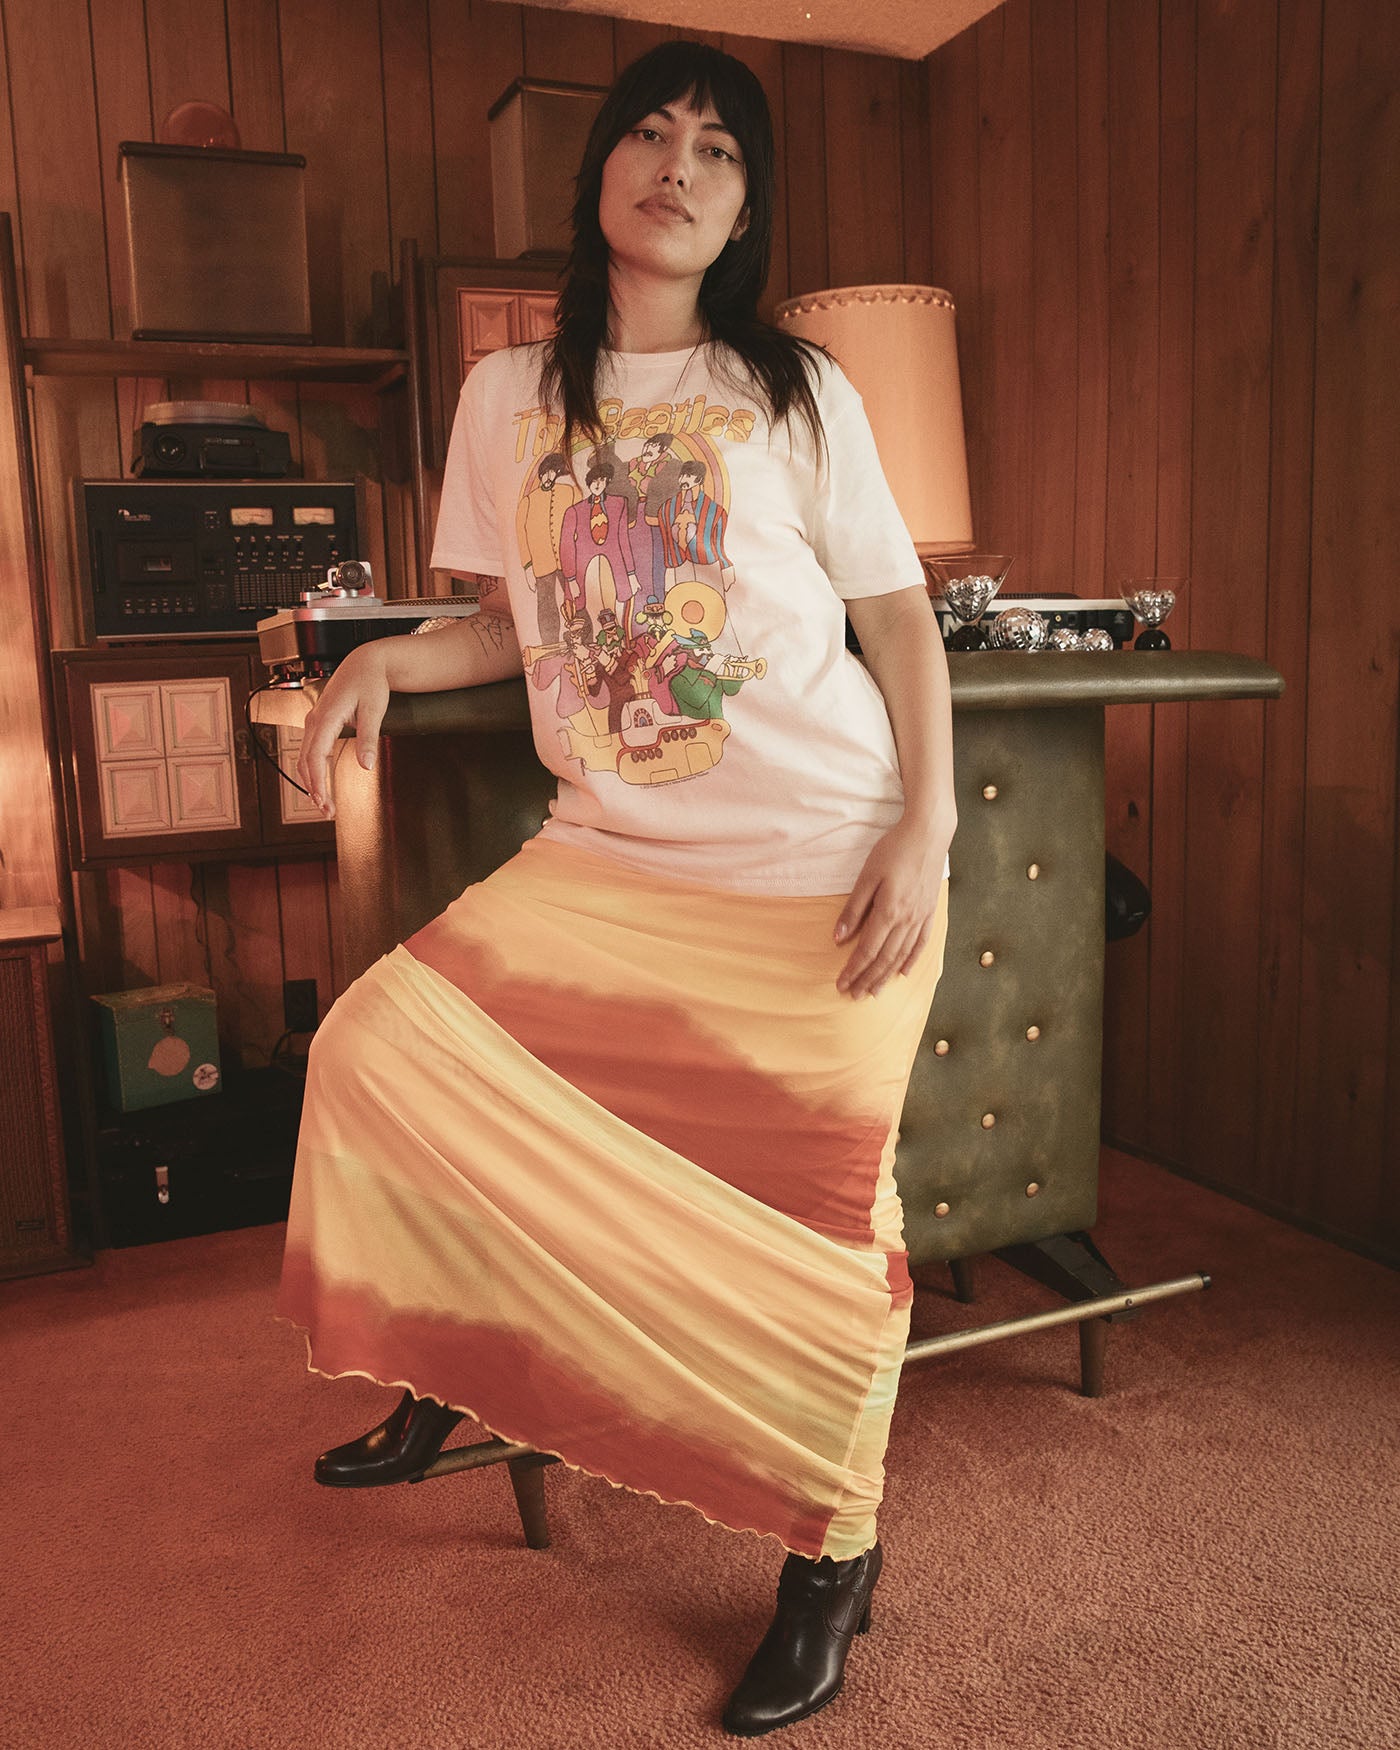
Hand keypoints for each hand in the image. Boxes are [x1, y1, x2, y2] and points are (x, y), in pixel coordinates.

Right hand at [294, 644, 389, 819]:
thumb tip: (367, 766)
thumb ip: (369, 739)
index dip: (318, 783)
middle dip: (314, 789)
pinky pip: (309, 750)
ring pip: (304, 757)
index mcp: (326, 717)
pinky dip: (312, 769)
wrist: (365, 662)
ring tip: (324, 803)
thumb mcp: (375, 710)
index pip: (315, 757)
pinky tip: (320, 783)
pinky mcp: (318, 722)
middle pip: (305, 761)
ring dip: (311, 781)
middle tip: (327, 812)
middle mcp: (314, 719)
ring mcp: (314, 720)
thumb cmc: (371, 682)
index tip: (325, 803)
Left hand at [834, 816, 951, 998]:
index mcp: (889, 911)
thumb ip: (854, 908)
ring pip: (902, 955)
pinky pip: (921, 943)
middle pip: (885, 958)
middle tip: (854, 995)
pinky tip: (904, 972)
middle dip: (868, 979)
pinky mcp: (930, 911)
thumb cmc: (894, 850)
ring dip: (887, 975)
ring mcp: (921, 917)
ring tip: (874, 991)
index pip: (867, 950)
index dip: (853, 970)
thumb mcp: (867, 875)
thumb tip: (838, 937)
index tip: (841, 984)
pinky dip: (911, 960)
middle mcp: (907, 920)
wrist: (929, 834)